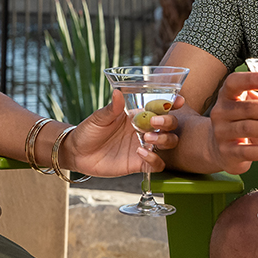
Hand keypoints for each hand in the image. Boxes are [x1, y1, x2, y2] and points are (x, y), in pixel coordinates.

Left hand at [62, 90, 183, 176]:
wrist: (77, 153)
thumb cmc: (88, 130)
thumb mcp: (99, 117)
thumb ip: (111, 108)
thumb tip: (117, 92)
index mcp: (137, 114)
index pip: (159, 107)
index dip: (172, 103)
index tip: (179, 100)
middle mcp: (144, 129)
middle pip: (169, 125)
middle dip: (168, 122)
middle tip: (155, 123)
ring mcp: (143, 146)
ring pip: (168, 143)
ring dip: (163, 139)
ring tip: (147, 137)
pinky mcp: (138, 163)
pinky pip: (157, 164)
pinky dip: (154, 159)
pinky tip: (140, 153)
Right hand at [209, 72, 257, 174]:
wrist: (218, 148)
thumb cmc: (241, 122)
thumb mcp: (249, 107)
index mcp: (227, 95)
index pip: (235, 82)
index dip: (252, 80)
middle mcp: (221, 112)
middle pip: (250, 108)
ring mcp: (222, 133)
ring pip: (252, 129)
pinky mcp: (228, 153)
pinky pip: (251, 152)